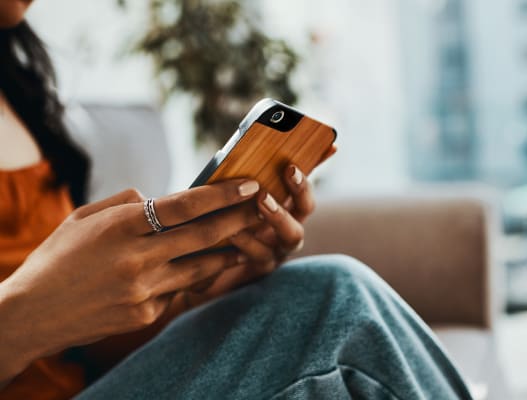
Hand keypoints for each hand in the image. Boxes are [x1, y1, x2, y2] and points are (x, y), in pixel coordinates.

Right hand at [0, 179, 261, 380]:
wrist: (32, 313)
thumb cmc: (59, 257)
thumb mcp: (85, 217)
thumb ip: (127, 204)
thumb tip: (162, 200)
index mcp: (120, 226)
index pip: (184, 206)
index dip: (222, 194)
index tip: (250, 185)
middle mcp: (136, 259)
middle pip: (203, 235)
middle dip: (240, 219)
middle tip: (265, 207)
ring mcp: (143, 291)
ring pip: (202, 266)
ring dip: (229, 250)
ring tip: (249, 237)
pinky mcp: (146, 315)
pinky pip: (181, 290)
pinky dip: (195, 277)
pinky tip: (208, 267)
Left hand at [191, 162, 319, 300]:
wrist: (197, 264)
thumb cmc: (215, 220)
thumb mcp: (228, 195)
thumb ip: (242, 176)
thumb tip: (250, 145)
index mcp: (284, 205)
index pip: (303, 182)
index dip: (310, 169)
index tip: (304, 157)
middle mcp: (287, 226)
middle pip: (306, 208)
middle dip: (299, 189)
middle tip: (288, 171)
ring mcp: (278, 248)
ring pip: (293, 235)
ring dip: (279, 215)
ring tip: (261, 200)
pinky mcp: (261, 269)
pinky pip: (262, 256)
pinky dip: (249, 243)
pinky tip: (234, 232)